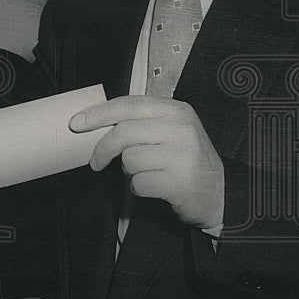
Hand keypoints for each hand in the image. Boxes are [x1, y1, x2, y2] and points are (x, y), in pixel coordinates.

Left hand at [70, 96, 224, 229]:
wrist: (221, 194)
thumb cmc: (186, 160)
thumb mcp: (171, 131)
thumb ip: (141, 122)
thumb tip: (94, 122)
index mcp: (177, 110)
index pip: (129, 104)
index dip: (99, 113)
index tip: (77, 123)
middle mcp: (182, 129)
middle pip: (123, 132)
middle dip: (102, 149)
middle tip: (95, 162)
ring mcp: (183, 155)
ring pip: (129, 159)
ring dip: (129, 171)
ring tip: (147, 172)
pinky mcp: (180, 182)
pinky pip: (138, 183)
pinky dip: (139, 188)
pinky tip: (155, 186)